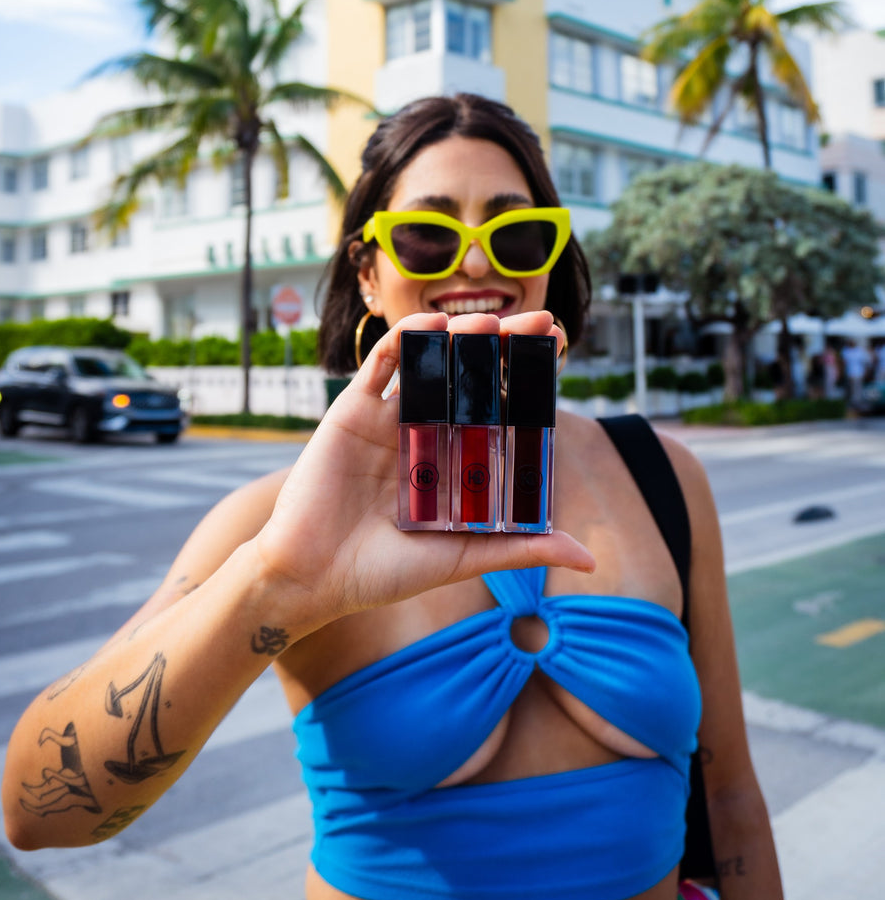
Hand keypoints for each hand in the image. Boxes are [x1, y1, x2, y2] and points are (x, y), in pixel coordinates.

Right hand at [254, 311, 594, 632]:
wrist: (311, 577)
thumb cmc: (385, 574)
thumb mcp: (462, 558)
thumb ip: (521, 549)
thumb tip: (589, 560)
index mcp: (457, 463)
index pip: (504, 409)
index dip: (530, 379)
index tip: (560, 348)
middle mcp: (429, 434)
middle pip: (474, 378)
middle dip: (506, 348)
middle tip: (540, 322)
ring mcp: (391, 419)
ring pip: (432, 364)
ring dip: (461, 338)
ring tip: (491, 323)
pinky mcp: (353, 411)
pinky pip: (380, 366)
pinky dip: (404, 340)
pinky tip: (431, 326)